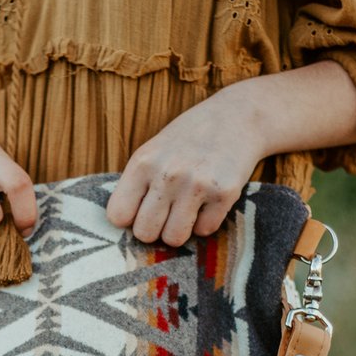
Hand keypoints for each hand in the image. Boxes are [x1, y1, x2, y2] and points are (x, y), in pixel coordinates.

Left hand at [106, 90, 266, 246]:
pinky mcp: (224, 194)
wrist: (237, 116)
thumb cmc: (188, 140)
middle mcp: (167, 174)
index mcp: (143, 162)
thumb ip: (137, 184)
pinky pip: (205, 231)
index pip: (118, 215)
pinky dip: (207, 221)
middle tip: (167, 213)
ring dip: (180, 229)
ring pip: (174, 238)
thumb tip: (126, 228)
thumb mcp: (154, 151)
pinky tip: (210, 200)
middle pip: (145, 233)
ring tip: (187, 208)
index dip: (130, 218)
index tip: (142, 210)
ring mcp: (197, 185)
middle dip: (155, 229)